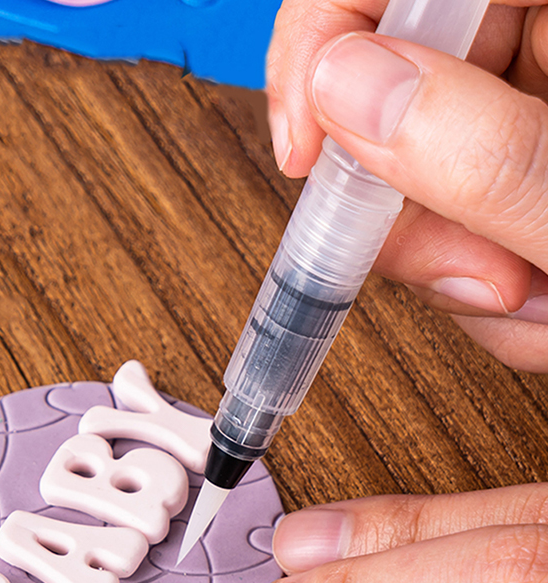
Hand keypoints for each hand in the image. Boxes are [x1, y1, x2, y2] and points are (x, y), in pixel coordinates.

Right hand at [265, 0, 547, 371]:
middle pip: (385, 85)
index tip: (300, 153)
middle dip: (398, 208)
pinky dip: (466, 276)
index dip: (315, 47)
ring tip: (529, 298)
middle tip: (460, 271)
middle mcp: (539, 42)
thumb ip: (479, 153)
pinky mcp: (511, 159)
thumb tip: (341, 91)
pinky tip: (532, 297)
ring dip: (443, 262)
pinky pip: (440, 211)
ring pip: (406, 168)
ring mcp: (524, 103)